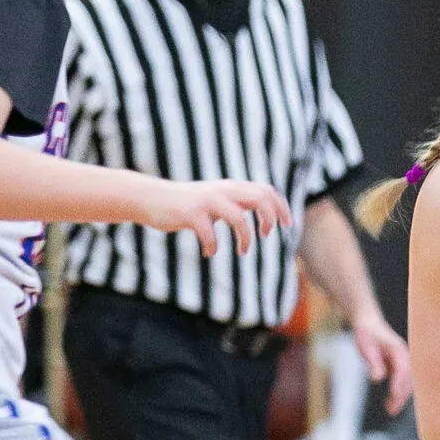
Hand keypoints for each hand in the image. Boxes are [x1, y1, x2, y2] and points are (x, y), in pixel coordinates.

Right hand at [138, 177, 289, 255]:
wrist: (152, 198)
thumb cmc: (187, 204)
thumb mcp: (215, 199)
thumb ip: (235, 202)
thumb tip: (259, 210)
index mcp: (231, 187)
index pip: (266, 191)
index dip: (281, 207)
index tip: (287, 226)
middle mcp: (222, 190)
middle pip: (260, 198)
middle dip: (270, 219)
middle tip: (266, 236)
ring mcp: (207, 201)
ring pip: (239, 218)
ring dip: (245, 238)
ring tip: (242, 252)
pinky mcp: (191, 213)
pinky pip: (210, 234)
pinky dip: (213, 247)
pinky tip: (209, 252)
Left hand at [350, 310, 414, 417]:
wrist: (367, 322)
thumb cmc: (366, 334)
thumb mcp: (366, 348)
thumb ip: (373, 363)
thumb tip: (378, 378)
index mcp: (397, 350)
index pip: (402, 371)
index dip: (398, 386)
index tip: (393, 398)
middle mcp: (404, 355)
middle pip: (407, 379)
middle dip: (400, 396)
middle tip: (391, 410)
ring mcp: (402, 359)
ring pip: (407, 381)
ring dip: (401, 396)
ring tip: (391, 409)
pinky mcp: (399, 363)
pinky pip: (403, 379)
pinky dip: (399, 390)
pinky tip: (391, 400)